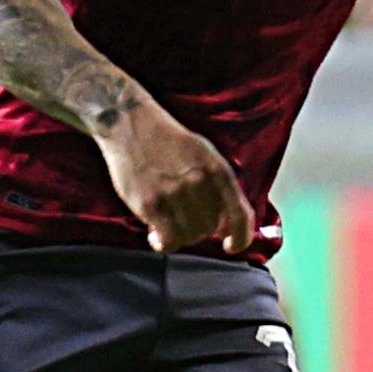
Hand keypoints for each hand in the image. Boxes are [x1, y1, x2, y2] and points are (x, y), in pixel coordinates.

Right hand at [100, 104, 258, 255]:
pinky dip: (163, 244)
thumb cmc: (169, 142)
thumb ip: (220, 186)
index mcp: (217, 170)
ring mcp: (174, 194)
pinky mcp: (150, 203)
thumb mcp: (205, 154)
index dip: (241, 238)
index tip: (231, 246)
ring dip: (180, 237)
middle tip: (183, 221)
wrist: (131, 125)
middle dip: (199, 230)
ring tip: (168, 227)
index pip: (240, 215)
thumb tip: (227, 226)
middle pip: (210, 228)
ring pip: (190, 236)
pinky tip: (155, 236)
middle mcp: (199, 183)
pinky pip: (167, 239)